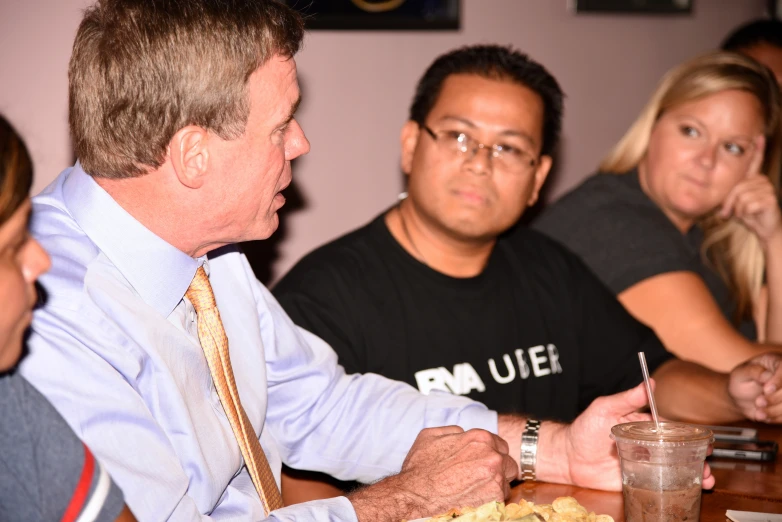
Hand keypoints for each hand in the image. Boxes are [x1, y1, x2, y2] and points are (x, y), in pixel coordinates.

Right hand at [349, 426, 517, 520]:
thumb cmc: (420, 469)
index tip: (481, 461)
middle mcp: (492, 457)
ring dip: (495, 484)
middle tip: (480, 476)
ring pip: (506, 481)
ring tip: (475, 489)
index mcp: (480, 438)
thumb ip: (453, 431)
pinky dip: (491, 499)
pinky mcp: (496, 500)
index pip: (499, 444)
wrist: (415, 497)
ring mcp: (496, 479)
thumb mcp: (430, 435)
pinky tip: (474, 498)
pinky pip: (501, 499)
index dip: (490, 453)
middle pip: (508, 462)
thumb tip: (462, 434)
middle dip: (497, 468)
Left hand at [558, 383, 715, 489]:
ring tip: (706, 480)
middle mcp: (647, 445)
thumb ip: (627, 398)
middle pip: (679, 451)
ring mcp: (644, 464)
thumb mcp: (605, 408)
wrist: (567, 458)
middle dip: (698, 458)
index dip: (691, 436)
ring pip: (674, 469)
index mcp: (643, 426)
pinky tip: (689, 490)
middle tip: (709, 465)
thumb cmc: (584, 429)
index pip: (671, 430)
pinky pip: (660, 484)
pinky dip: (676, 487)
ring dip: (693, 473)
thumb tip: (649, 381)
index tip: (707, 441)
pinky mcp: (638, 480)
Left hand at [720, 136, 781, 245]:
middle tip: (729, 212)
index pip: (755, 162)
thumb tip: (721, 194)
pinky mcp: (770, 199)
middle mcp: (761, 181)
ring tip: (744, 213)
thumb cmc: (749, 214)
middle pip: (736, 187)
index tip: (758, 136)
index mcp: (753, 179)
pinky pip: (748, 204)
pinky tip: (753, 214)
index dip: (758, 149)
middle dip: (730, 203)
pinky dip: (745, 213)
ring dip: (738, 209)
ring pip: (741, 197)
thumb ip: (730, 195)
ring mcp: (767, 188)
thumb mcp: (735, 202)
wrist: (764, 228)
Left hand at [729, 352, 781, 421]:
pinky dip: (776, 417)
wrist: (740, 397)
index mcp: (775, 361)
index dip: (778, 380)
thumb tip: (767, 375)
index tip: (766, 389)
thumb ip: (753, 372)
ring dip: (775, 410)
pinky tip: (763, 416)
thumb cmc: (740, 381)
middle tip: (758, 402)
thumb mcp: (740, 373)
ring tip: (758, 412)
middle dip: (775, 398)